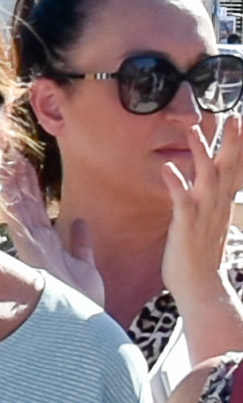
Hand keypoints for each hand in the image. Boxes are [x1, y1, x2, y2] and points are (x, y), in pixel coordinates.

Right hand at [0, 151, 101, 302]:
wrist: (84, 324)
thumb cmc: (84, 299)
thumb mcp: (86, 266)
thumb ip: (81, 243)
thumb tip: (80, 223)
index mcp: (46, 244)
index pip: (34, 208)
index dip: (27, 185)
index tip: (21, 162)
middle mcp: (38, 244)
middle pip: (24, 204)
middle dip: (16, 179)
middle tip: (7, 152)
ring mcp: (36, 248)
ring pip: (22, 210)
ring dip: (14, 186)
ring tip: (7, 162)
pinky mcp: (38, 254)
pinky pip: (25, 226)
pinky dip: (17, 208)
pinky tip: (10, 191)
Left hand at [161, 120, 242, 316]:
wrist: (200, 286)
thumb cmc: (198, 252)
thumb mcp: (208, 220)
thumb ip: (208, 199)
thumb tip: (206, 183)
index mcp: (222, 202)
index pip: (235, 168)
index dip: (240, 146)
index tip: (242, 121)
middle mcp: (216, 205)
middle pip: (228, 167)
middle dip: (231, 142)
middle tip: (234, 116)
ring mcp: (203, 214)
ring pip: (206, 178)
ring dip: (200, 153)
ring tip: (194, 130)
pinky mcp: (186, 226)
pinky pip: (181, 201)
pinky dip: (176, 183)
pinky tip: (167, 167)